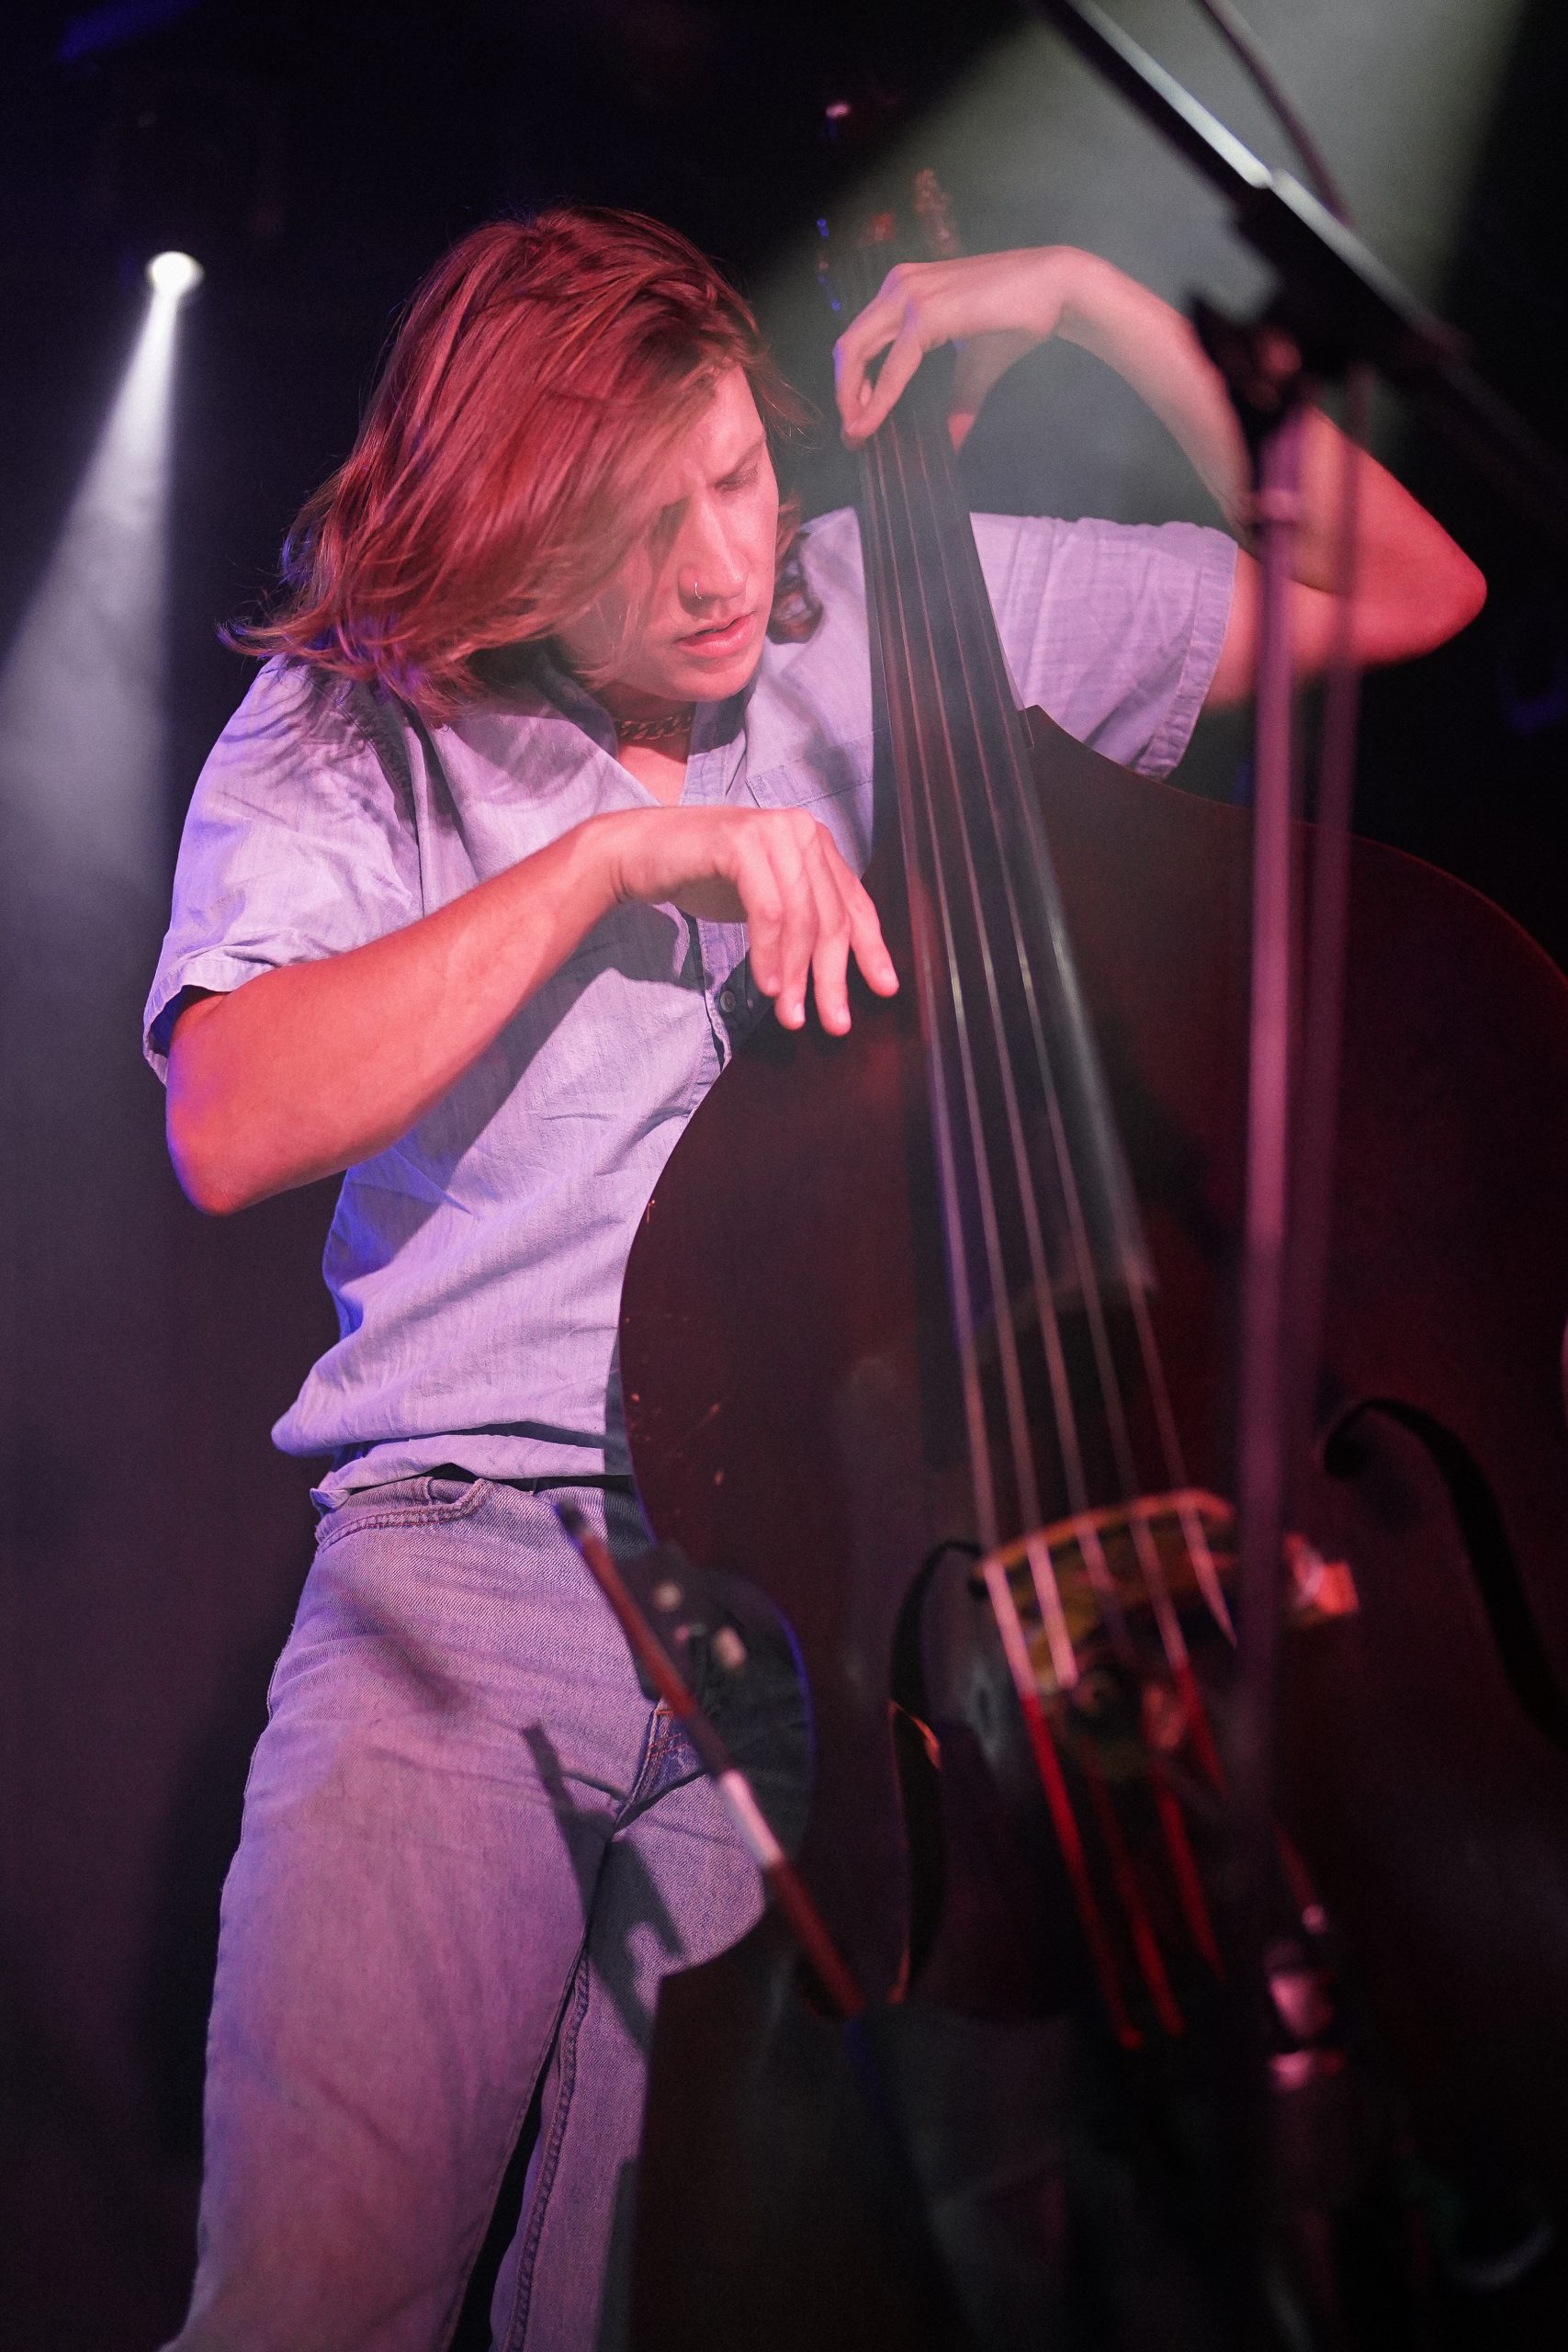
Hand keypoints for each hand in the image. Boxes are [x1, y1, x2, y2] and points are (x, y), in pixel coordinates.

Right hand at [594, 806, 897, 1034]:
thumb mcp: (766, 898)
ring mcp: (772, 832)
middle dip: (833, 977)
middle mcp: (801, 831)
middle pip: (831, 917)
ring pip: (803, 918)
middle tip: (834, 1022)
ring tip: (792, 1015)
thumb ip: (802, 918)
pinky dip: (771, 954)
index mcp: (814, 842)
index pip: (854, 902)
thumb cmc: (703, 875)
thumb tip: (833, 972)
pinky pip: (769, 911)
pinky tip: (770, 985)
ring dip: (799, 974)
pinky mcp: (741, 843)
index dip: (871, 949)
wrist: (640, 851)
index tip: (884, 990)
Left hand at [834, 246, 1091, 450]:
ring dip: (851, 399)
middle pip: (849, 346)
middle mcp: (899, 285)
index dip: (851, 384)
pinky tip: (872, 424)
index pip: (861, 340)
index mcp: (904, 289)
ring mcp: (910, 294)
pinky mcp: (927, 312)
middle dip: (843, 395)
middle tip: (850, 436)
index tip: (855, 423)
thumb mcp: (976, 365)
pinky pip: (893, 365)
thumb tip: (951, 444)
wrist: (1055, 287)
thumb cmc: (1019, 318)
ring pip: (857, 351)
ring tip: (857, 435)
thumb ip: (956, 400)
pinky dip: (879, 398)